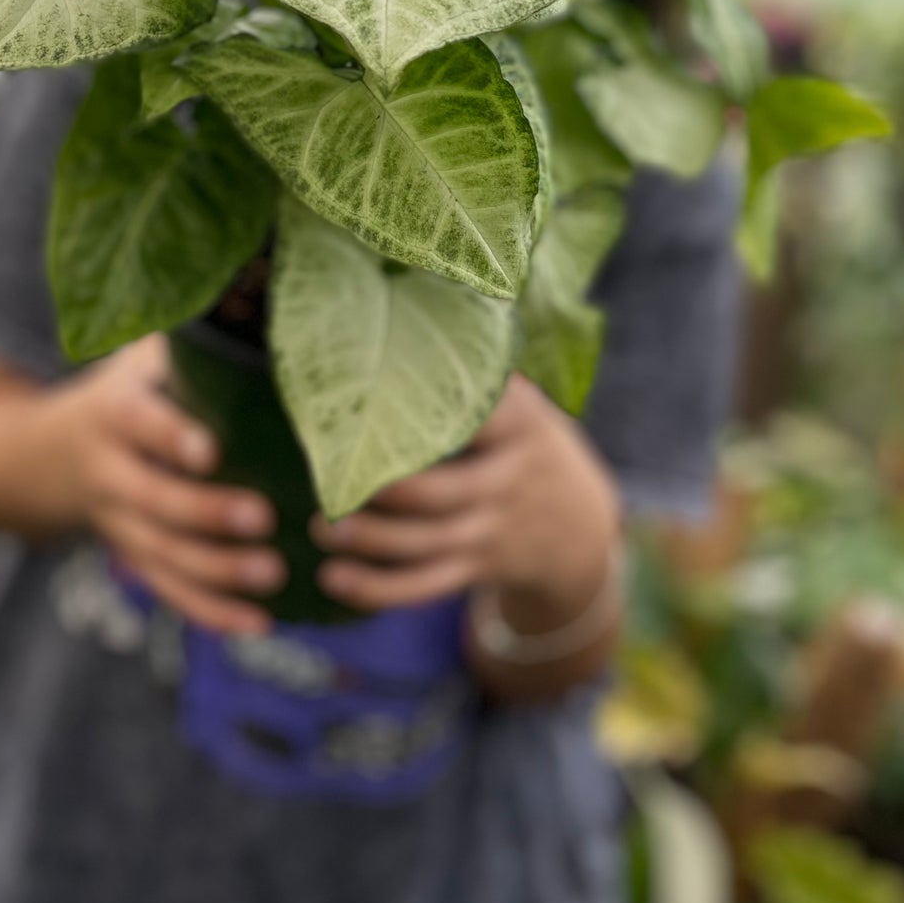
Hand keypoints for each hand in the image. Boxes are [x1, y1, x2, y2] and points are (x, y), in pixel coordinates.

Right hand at [64, 334, 283, 637]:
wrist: (46, 456)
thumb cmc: (127, 391)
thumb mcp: (143, 357)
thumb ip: (194, 340)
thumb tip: (261, 290)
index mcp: (114, 412)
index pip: (139, 424)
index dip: (170, 437)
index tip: (210, 450)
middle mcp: (109, 470)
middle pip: (153, 499)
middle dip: (206, 513)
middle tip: (263, 518)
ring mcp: (117, 522)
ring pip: (162, 554)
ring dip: (216, 572)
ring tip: (273, 576)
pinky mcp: (132, 558)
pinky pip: (168, 590)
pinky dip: (210, 612)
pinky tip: (258, 625)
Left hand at [311, 375, 620, 620]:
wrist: (581, 529)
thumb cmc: (528, 445)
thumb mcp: (525, 406)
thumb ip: (481, 377)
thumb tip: (412, 313)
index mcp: (520, 427)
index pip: (478, 417)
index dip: (431, 411)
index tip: (374, 397)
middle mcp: (509, 481)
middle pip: (444, 493)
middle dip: (386, 492)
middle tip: (331, 478)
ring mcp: (494, 531)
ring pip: (427, 544)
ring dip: (370, 541)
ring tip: (322, 528)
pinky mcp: (477, 569)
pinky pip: (426, 585)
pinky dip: (379, 589)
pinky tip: (336, 580)